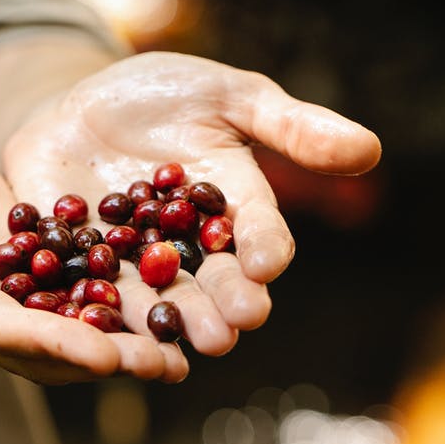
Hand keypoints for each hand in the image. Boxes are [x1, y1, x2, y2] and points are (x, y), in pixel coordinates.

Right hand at [0, 111, 186, 383]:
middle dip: (103, 359)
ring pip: (67, 333)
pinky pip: (76, 300)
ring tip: (180, 355)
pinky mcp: (28, 277)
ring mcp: (4, 296)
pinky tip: (168, 310)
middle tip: (166, 366)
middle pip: (43, 348)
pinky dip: (118, 311)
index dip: (50, 344)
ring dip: (121, 346)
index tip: (105, 355)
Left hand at [4, 52, 380, 355]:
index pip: (257, 233)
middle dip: (216, 307)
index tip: (266, 263)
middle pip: (207, 283)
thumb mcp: (231, 96)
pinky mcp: (74, 264)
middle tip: (225, 332)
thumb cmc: (169, 94)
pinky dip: (82, 309)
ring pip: (148, 299)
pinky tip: (86, 329)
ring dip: (158, 325)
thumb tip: (369, 149)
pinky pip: (78, 290)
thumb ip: (290, 125)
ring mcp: (129, 260)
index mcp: (232, 209)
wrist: (84, 103)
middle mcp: (186, 247)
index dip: (263, 248)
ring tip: (168, 349)